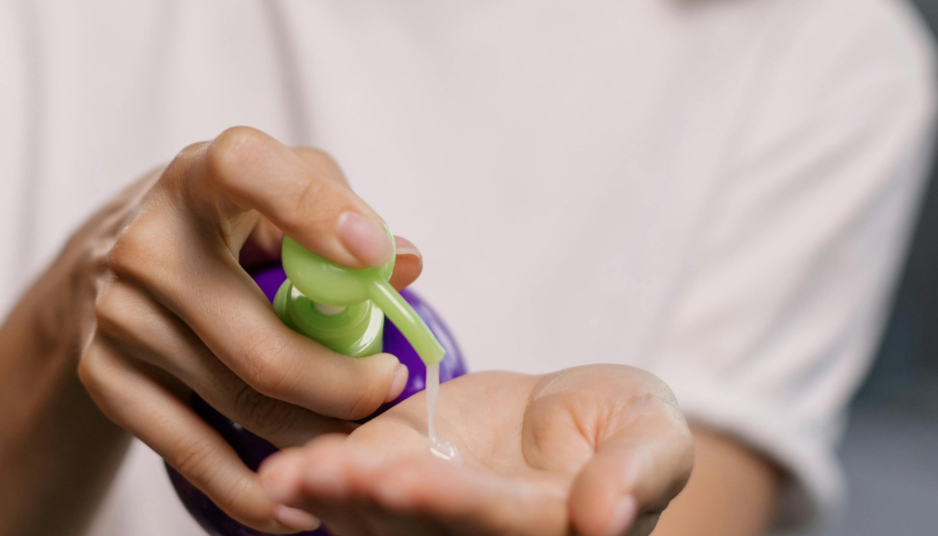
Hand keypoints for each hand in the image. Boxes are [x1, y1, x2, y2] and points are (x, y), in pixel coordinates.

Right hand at [48, 127, 420, 531]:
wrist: (110, 260)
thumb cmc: (221, 221)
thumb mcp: (277, 192)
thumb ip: (344, 212)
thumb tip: (404, 263)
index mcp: (199, 176)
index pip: (246, 168)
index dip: (313, 210)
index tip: (373, 256)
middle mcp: (147, 242)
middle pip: (259, 340)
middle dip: (343, 382)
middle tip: (389, 387)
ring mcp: (118, 314)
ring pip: (240, 400)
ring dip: (314, 433)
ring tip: (361, 438)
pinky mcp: (103, 374)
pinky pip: (190, 450)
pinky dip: (250, 488)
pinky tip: (297, 507)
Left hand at [259, 365, 693, 535]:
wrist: (572, 414)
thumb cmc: (622, 425)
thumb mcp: (655, 433)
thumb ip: (638, 472)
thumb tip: (609, 520)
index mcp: (546, 531)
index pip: (500, 524)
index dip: (455, 504)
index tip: (413, 481)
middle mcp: (480, 533)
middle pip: (423, 528)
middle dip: (376, 503)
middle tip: (330, 476)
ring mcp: (430, 511)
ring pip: (377, 518)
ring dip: (333, 498)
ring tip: (289, 479)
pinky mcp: (394, 473)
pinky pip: (351, 485)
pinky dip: (316, 482)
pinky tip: (282, 475)